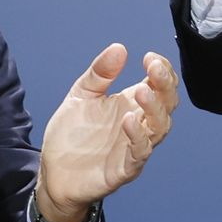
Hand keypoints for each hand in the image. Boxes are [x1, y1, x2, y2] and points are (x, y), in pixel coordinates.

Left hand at [36, 46, 178, 221]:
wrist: (53, 173)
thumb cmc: (72, 136)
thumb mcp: (81, 95)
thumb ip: (100, 74)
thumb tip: (119, 48)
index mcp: (130, 104)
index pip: (160, 85)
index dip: (162, 70)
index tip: (149, 57)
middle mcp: (138, 124)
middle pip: (168, 103)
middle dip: (165, 84)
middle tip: (154, 68)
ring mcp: (134, 146)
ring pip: (160, 127)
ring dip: (155, 107)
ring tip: (142, 90)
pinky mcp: (126, 167)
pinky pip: (140, 152)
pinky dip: (138, 136)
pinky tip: (129, 120)